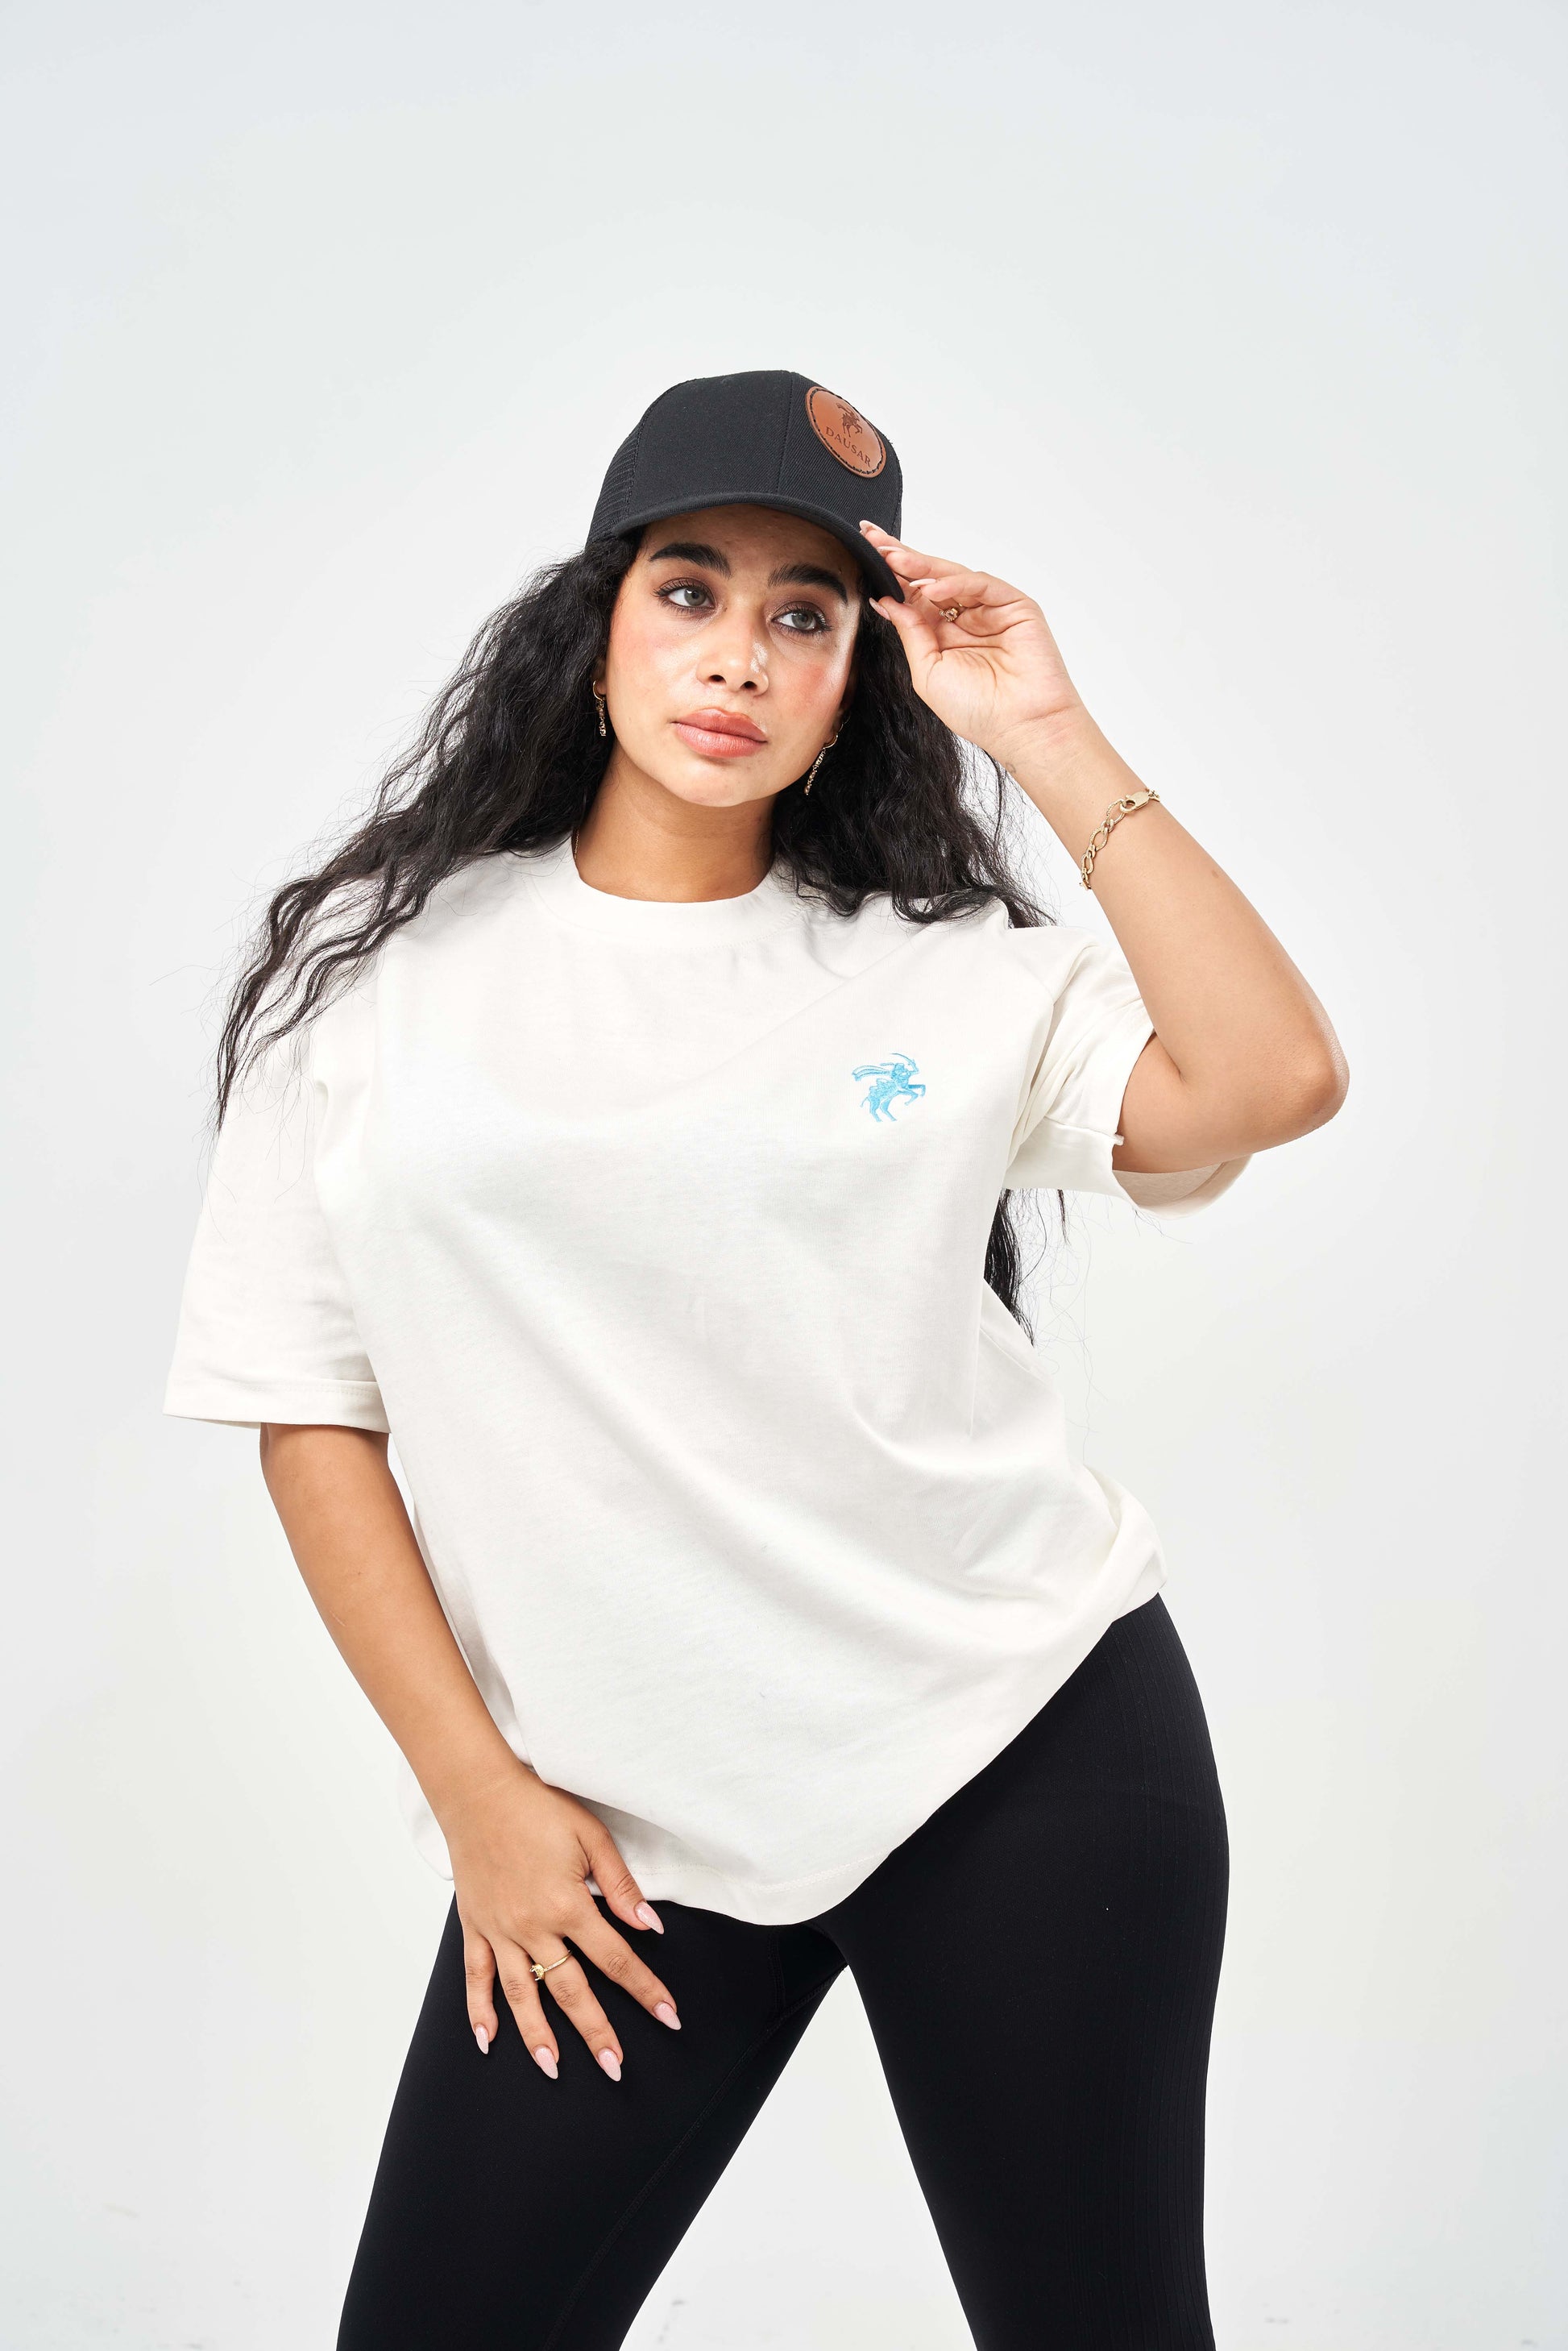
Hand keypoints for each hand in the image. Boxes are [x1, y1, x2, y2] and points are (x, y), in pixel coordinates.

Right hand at [442, 1760, 680, 2081]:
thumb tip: (650, 1925)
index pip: (616, 1959)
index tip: (669, 2017)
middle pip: (570, 1990)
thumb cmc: (538, 1807)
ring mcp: (500, 1930)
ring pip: (521, 1995)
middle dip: (597, 2032)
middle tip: (615, 2068)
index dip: (645, 1990)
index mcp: (567, 1905)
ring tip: (553, 2068)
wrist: (478, 1791)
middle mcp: (533, 1927)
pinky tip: (488, 2040)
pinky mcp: (474, 1926)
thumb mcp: (591, 1837)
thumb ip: (620, 1885)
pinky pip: (476, 1976)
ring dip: (537, 2036)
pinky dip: (478, 2011)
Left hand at [860, 520, 1085, 769]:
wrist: (1021, 727)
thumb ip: (910, 633)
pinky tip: (930, 590)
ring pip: (952, 576)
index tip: (866, 553)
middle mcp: (966, 618)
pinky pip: (980, 584)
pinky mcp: (1015, 605)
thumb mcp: (927, 672)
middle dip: (901, 559)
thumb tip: (886, 601)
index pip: (913, 596)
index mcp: (944, 634)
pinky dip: (954, 584)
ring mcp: (991, 609)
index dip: (891, 576)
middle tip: (874, 539)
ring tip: (893, 559)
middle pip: (930, 579)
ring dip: (922, 566)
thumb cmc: (978, 710)